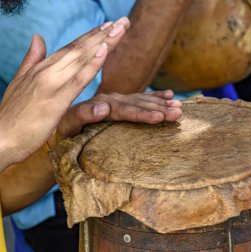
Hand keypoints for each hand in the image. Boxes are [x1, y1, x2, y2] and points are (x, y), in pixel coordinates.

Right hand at [0, 17, 129, 170]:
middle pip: (80, 48)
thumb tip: (37, 38)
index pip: (72, 47)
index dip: (91, 35)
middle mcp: (47, 71)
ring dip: (103, 42)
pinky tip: (105, 50)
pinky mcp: (55, 101)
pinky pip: (78, 80)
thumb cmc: (12, 116)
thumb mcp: (20, 82)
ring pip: (81, 58)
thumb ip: (32, 60)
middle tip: (123, 21)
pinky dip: (92, 64)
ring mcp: (51, 84)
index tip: (109, 25)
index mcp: (42, 68)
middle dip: (103, 34)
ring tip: (120, 28)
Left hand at [55, 90, 182, 140]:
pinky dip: (155, 97)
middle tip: (179, 112)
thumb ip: (84, 114)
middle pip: (139, 104)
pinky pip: (140, 98)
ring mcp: (117, 100)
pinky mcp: (120, 102)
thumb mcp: (68, 125)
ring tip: (180, 106)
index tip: (160, 118)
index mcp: (101, 104)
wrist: (60, 124)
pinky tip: (169, 95)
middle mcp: (112, 99)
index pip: (126, 109)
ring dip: (162, 103)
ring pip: (143, 100)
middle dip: (160, 109)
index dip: (143, 113)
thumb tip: (103, 106)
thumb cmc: (64, 130)